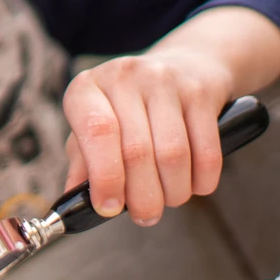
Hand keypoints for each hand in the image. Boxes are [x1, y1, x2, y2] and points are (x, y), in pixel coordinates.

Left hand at [61, 50, 234, 226]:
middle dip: (142, 196)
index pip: (97, 132)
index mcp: (88, 88)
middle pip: (137, 151)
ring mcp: (165, 81)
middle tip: (145, 215)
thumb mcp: (96, 124)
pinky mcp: (201, 92)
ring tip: (169, 199)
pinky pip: (206, 150)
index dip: (105, 177)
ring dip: (173, 192)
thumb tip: (72, 202)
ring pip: (173, 154)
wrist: (185, 65)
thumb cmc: (128, 107)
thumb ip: (82, 162)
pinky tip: (194, 185)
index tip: (109, 208)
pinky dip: (202, 180)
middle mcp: (124, 77)